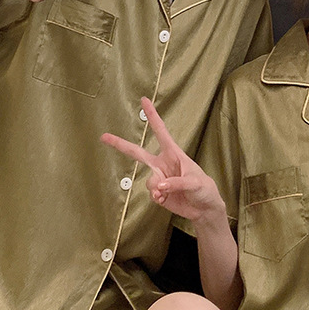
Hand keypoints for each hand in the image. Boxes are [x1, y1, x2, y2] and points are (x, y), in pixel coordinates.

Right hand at [101, 98, 225, 223]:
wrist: (204, 209)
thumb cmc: (204, 189)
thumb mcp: (195, 182)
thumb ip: (176, 183)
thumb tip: (158, 187)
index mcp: (173, 153)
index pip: (160, 131)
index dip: (152, 116)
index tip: (144, 100)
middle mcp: (163, 164)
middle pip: (137, 153)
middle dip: (120, 144)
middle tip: (103, 136)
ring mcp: (159, 178)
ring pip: (148, 181)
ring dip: (155, 188)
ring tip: (166, 193)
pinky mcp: (157, 193)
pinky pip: (150, 194)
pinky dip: (156, 198)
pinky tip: (164, 199)